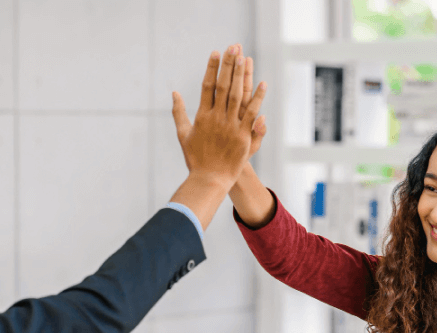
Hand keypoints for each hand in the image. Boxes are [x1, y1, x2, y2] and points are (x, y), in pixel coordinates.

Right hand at [172, 44, 266, 189]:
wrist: (209, 180)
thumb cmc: (195, 158)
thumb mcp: (183, 134)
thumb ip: (178, 112)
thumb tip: (174, 93)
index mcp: (202, 116)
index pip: (208, 86)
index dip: (213, 68)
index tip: (216, 52)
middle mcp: (216, 118)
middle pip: (224, 86)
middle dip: (229, 65)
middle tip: (233, 47)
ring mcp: (230, 126)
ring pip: (238, 95)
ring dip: (242, 75)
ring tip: (245, 57)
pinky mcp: (243, 136)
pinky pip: (252, 113)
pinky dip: (257, 97)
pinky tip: (262, 82)